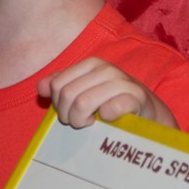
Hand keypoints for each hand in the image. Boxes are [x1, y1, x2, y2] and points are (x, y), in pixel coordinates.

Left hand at [36, 57, 178, 128]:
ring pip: (83, 103)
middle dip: (68, 115)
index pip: (58, 84)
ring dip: (82, 120)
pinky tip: (107, 121)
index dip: (58, 104)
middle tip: (79, 123)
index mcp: (91, 64)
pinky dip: (104, 118)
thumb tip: (41, 88)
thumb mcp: (85, 92)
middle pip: (68, 95)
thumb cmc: (112, 103)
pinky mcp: (136, 98)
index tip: (69, 113)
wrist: (148, 114)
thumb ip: (61, 87)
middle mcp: (106, 69)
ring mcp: (122, 82)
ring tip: (90, 124)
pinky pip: (110, 109)